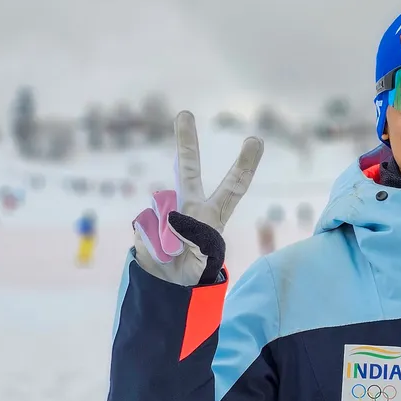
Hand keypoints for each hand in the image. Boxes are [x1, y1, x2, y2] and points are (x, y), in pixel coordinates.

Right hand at [132, 111, 263, 285]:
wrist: (168, 286)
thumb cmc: (194, 270)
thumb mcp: (203, 260)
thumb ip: (192, 239)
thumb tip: (169, 219)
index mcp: (213, 215)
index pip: (233, 187)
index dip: (245, 165)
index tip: (255, 140)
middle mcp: (189, 206)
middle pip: (188, 171)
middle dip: (186, 143)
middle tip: (184, 113)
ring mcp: (164, 212)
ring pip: (162, 215)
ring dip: (167, 241)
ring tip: (173, 257)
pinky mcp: (144, 223)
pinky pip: (147, 232)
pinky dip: (153, 248)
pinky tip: (158, 255)